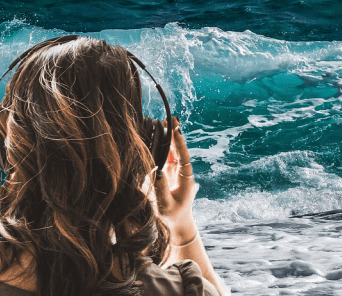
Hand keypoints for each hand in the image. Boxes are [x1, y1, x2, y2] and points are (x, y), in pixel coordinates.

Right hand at [154, 117, 198, 245]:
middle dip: (175, 134)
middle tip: (171, 118)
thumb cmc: (173, 216)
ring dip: (170, 137)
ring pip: (174, 151)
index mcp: (186, 179)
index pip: (183, 157)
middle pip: (180, 150)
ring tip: (165, 122)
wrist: (178, 224)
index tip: (176, 130)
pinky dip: (164, 145)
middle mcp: (183, 173)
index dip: (180, 143)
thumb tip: (155, 170)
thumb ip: (160, 189)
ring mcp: (176, 172)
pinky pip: (167, 156)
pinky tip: (160, 135)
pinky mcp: (169, 173)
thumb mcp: (165, 205)